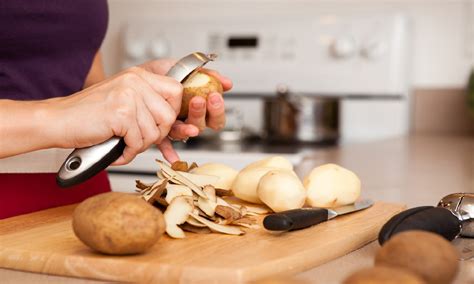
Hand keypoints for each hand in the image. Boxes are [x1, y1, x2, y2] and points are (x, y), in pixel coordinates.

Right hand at [49, 65, 182, 164]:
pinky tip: (117, 150)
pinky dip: (128, 153)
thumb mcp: (123, 99)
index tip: (160, 123)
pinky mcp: (121, 114)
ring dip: (140, 145)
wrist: (58, 120)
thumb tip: (174, 120)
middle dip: (157, 134)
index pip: (176, 91)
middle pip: (169, 115)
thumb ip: (147, 102)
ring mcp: (128, 96)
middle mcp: (136, 82)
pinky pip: (138, 142)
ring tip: (124, 143)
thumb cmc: (88, 114)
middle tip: (139, 138)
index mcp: (139, 76)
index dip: (172, 112)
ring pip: (155, 132)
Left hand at [141, 60, 232, 161]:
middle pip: (203, 125)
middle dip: (202, 113)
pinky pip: (165, 145)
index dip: (218, 109)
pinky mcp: (160, 132)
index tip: (215, 96)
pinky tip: (173, 158)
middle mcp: (188, 120)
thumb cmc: (163, 74)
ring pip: (185, 133)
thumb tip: (227, 83)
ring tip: (178, 119)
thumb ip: (207, 74)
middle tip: (199, 100)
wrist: (138, 77)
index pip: (215, 116)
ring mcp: (175, 127)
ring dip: (187, 128)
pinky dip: (169, 152)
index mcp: (199, 108)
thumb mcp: (185, 68)